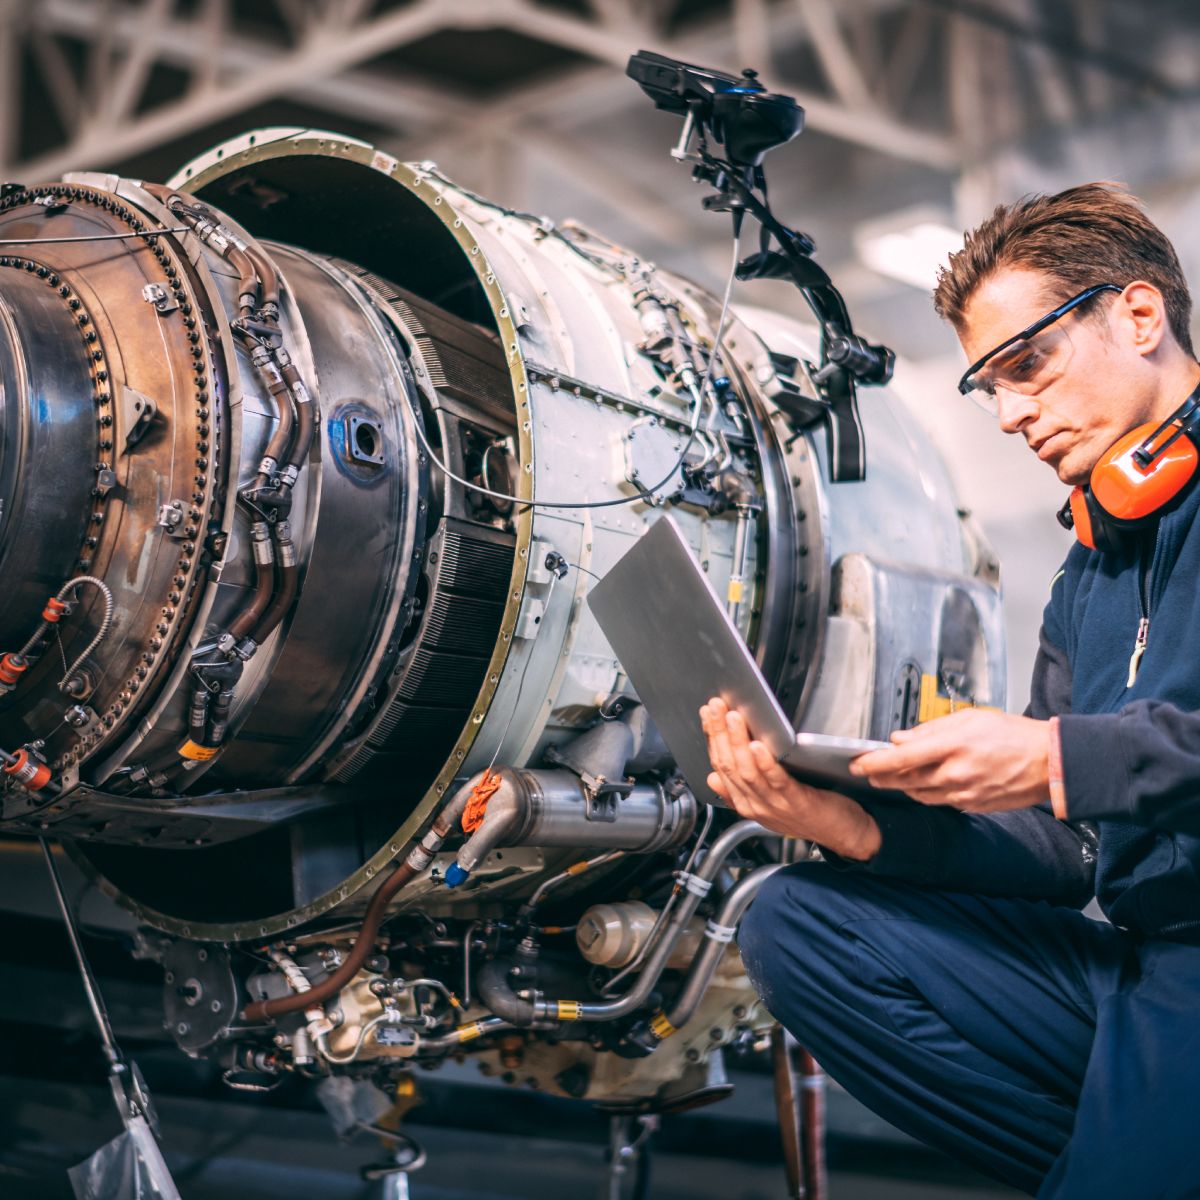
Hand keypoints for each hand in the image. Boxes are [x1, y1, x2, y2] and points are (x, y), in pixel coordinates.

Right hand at [700, 697, 880, 860]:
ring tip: (733, 718)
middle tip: (716, 707)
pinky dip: (764, 764)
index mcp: (745, 803)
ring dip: (737, 742)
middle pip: (729, 766)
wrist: (843, 835)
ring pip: (747, 772)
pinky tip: (758, 746)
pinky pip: (776, 782)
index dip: (712, 738)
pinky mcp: (797, 802)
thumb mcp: (767, 804)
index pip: (720, 767)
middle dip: (719, 733)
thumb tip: (713, 777)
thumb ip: (739, 792)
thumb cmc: (809, 815)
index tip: (708, 714)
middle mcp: (755, 805)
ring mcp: (775, 805)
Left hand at [848, 708, 1049, 812]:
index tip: (857, 763)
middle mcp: (955, 773)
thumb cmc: (1012, 735)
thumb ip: (930, 730)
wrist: (1049, 762)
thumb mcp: (970, 719)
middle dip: (881, 777)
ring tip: (891, 777)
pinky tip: (922, 784)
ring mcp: (963, 793)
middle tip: (866, 772)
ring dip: (901, 786)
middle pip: (904, 780)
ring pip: (918, 793)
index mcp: (952, 746)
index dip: (874, 762)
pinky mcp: (971, 805)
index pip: (901, 758)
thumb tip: (900, 738)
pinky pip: (939, 801)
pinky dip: (925, 793)